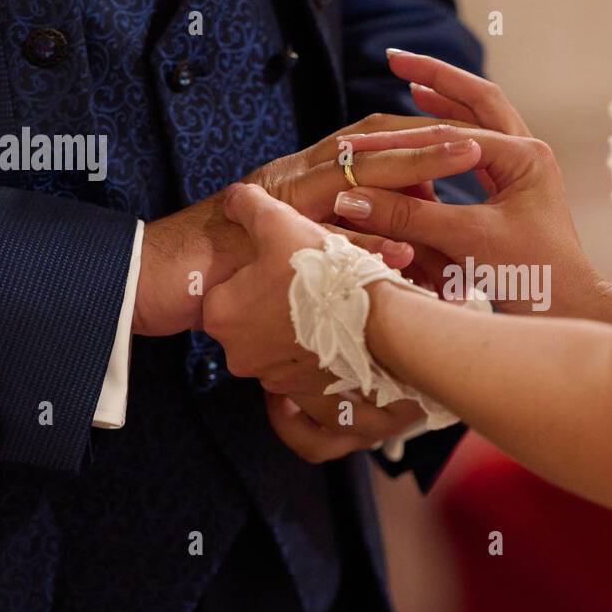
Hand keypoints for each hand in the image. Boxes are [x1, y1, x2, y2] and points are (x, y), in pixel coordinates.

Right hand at [132, 113, 451, 336]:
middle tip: (474, 146)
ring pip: (352, 177)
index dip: (414, 137)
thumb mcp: (292, 244)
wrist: (157, 276)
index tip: (464, 140)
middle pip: (369, 145)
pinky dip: (363, 243)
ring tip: (455, 178)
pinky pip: (320, 235)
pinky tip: (402, 253)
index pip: (369, 142)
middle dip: (424, 143)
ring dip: (406, 173)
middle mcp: (295, 174)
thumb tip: (405, 249)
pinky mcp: (263, 233)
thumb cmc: (225, 267)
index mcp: (306, 174)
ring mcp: (278, 199)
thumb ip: (344, 239)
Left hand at [203, 183, 430, 459]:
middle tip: (313, 286)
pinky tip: (329, 371)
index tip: (285, 262)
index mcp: (224, 315)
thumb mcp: (283, 222)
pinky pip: (303, 414)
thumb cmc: (329, 273)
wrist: (386, 326)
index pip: (226, 290)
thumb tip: (235, 198)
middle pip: (254, 327)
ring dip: (300, 345)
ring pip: (280, 364)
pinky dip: (309, 398)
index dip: (256, 272)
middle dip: (278, 310)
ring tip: (334, 319)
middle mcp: (243, 357)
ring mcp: (277, 385)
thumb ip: (249, 206)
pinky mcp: (312, 408)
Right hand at [331, 51, 611, 320]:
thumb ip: (410, 217)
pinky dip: (452, 137)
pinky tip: (430, 135)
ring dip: (447, 101)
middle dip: (437, 79)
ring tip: (411, 84)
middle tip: (396, 58)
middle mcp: (529, 156)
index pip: (452, 134)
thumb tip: (352, 197)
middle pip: (478, 101)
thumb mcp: (467, 243)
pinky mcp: (517, 195)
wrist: (569, 315)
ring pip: (481, 122)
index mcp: (525, 158)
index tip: (360, 139)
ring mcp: (526, 173)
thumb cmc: (532, 281)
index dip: (401, 137)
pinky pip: (479, 153)